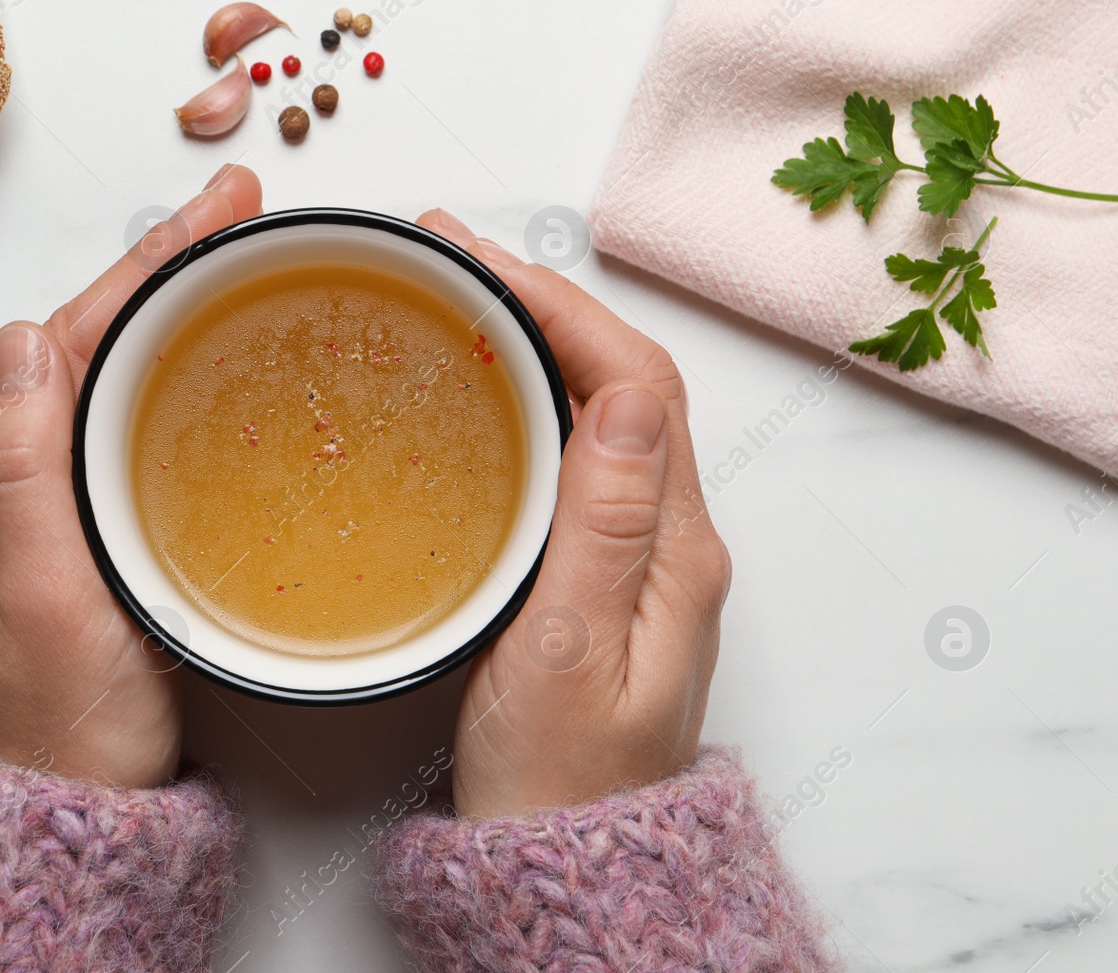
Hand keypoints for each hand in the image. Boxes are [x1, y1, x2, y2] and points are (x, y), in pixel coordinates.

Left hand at [0, 165, 263, 787]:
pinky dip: (175, 372)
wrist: (79, 810)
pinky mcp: (92, 528)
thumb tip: (25, 338)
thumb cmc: (66, 722)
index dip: (140, 268)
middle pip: (91, 341)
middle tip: (239, 210)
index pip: (64, 340)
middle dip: (163, 267)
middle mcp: (8, 477)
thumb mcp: (42, 598)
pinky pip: (131, 423)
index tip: (209, 214)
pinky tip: (213, 356)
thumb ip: (23, 470)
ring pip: (114, 374)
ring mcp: (50, 501)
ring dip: (172, 308)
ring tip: (234, 255)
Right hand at [416, 209, 730, 818]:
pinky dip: (525, 397)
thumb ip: (601, 525)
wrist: (563, 865)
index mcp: (673, 550)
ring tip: (451, 292)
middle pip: (621, 380)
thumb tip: (630, 396)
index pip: (636, 383)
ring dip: (533, 338)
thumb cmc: (556, 782)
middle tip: (445, 252)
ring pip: (598, 409)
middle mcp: (669, 540)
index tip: (477, 259)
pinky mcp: (598, 571)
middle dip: (539, 301)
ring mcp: (638, 554)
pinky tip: (475, 386)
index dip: (559, 306)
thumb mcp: (567, 653)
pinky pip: (574, 453)